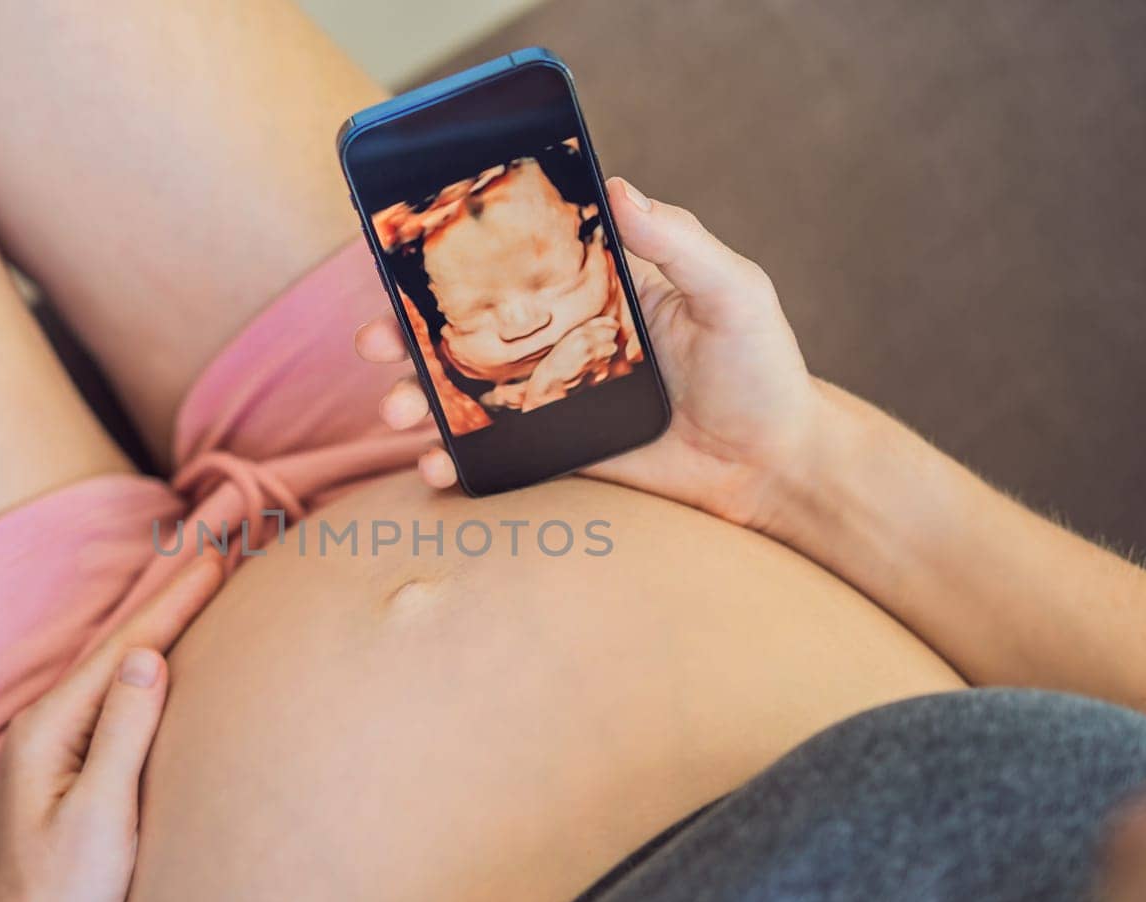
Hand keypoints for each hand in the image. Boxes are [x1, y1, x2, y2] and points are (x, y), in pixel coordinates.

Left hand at [0, 557, 222, 901]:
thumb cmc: (64, 901)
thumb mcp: (103, 815)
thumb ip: (124, 732)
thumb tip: (148, 657)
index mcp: (46, 731)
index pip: (121, 651)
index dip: (171, 603)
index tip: (214, 560)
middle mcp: (38, 734)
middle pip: (112, 652)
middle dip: (162, 602)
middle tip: (207, 552)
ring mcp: (44, 758)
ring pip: (107, 676)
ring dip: (150, 633)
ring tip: (187, 594)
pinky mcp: (57, 783)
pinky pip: (104, 706)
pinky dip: (135, 675)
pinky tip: (151, 670)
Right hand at [355, 177, 822, 529]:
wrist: (774, 469)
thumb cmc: (763, 371)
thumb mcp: (734, 293)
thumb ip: (681, 243)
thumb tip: (619, 187)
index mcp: (593, 288)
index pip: (510, 262)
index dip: (449, 259)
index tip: (396, 256)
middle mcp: (560, 338)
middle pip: (464, 329)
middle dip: (404, 333)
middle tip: (370, 341)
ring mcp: (553, 400)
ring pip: (463, 393)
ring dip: (415, 399)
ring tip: (394, 412)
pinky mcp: (559, 454)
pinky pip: (493, 457)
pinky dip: (454, 465)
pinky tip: (434, 469)